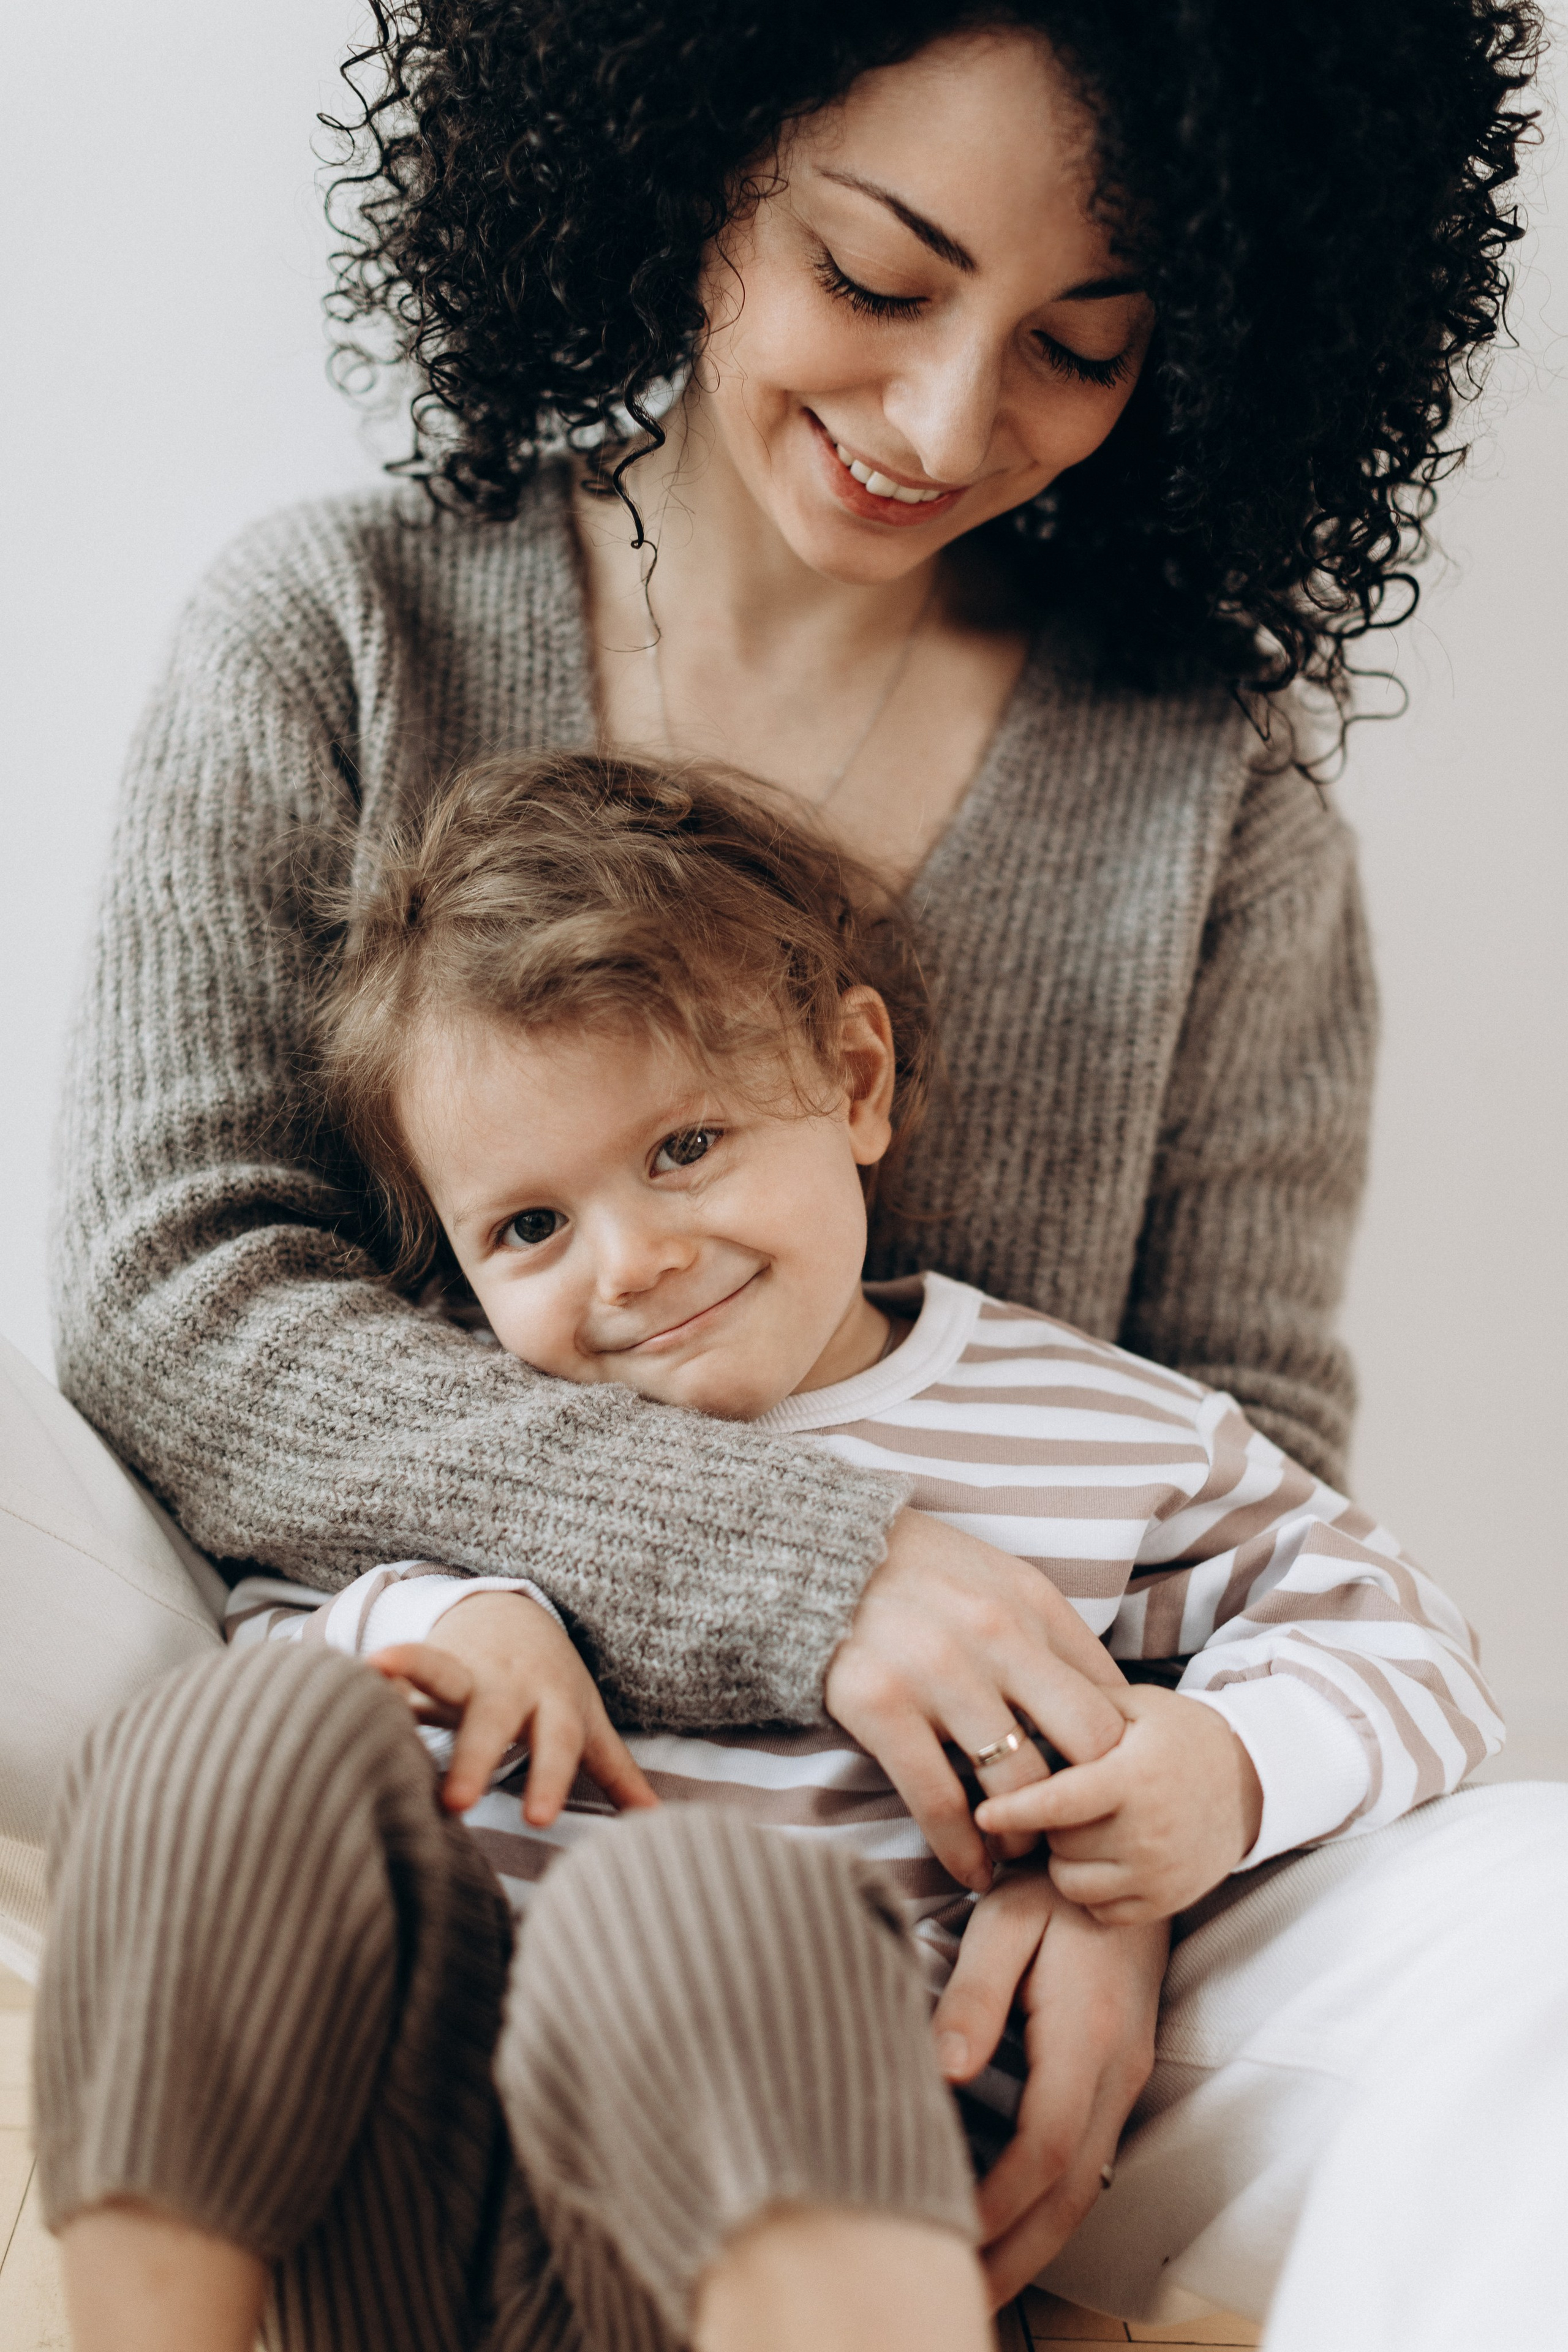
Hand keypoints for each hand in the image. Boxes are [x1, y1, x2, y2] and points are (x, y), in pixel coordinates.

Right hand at [372, 1590, 658, 1822]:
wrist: (514, 1617)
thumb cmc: (554, 1690)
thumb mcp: (587, 1726)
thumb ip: (618, 1774)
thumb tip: (660, 1823)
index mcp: (553, 1706)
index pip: (558, 1745)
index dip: (550, 1778)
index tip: (537, 1818)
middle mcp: (508, 1686)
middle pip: (493, 1718)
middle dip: (475, 1756)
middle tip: (457, 1803)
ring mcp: (465, 1668)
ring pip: (442, 1672)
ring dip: (413, 1676)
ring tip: (376, 1676)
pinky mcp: (426, 1659)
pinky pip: (400, 1662)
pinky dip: (378, 1668)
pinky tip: (347, 1672)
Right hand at [824, 1509, 1128, 1891]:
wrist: (820, 1555)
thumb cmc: (924, 1579)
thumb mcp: (1005, 1585)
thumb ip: (1057, 1644)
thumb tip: (1116, 1716)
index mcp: (1034, 1604)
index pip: (1112, 1700)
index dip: (1120, 1760)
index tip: (1106, 1794)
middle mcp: (996, 1634)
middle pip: (1088, 1745)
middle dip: (1090, 1801)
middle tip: (1075, 1831)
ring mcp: (938, 1670)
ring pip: (1017, 1786)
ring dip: (1025, 1836)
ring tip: (1018, 1852)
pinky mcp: (880, 1705)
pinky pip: (939, 1802)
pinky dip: (962, 1852)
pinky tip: (972, 1872)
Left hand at [931, 1867, 1166, 2305]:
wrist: (1124, 1850)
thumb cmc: (1052, 1884)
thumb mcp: (1005, 1921)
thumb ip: (974, 1996)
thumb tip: (945, 2073)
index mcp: (1087, 2037)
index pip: (1045, 2148)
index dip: (999, 2204)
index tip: (949, 2239)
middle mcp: (1115, 2070)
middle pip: (1071, 2191)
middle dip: (1017, 2255)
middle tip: (962, 2303)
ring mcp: (1124, 2076)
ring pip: (1083, 2184)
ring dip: (1033, 2240)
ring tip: (978, 2283)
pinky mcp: (1118, 2073)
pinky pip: (1085, 2158)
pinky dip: (1049, 2203)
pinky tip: (1012, 2221)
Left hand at [974, 1686, 1262, 1921]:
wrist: (1253, 1783)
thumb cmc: (1181, 1735)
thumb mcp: (1138, 1704)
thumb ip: (1079, 1700)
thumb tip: (1014, 1695)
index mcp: (1134, 1778)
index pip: (1059, 1803)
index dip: (1015, 1810)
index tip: (980, 1814)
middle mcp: (1147, 1833)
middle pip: (1058, 1843)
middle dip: (1046, 1823)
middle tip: (1058, 1800)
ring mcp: (1158, 1875)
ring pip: (1070, 1882)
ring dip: (1062, 1858)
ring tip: (1078, 1828)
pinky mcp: (1165, 1903)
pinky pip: (1098, 1911)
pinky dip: (1088, 1889)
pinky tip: (1099, 1857)